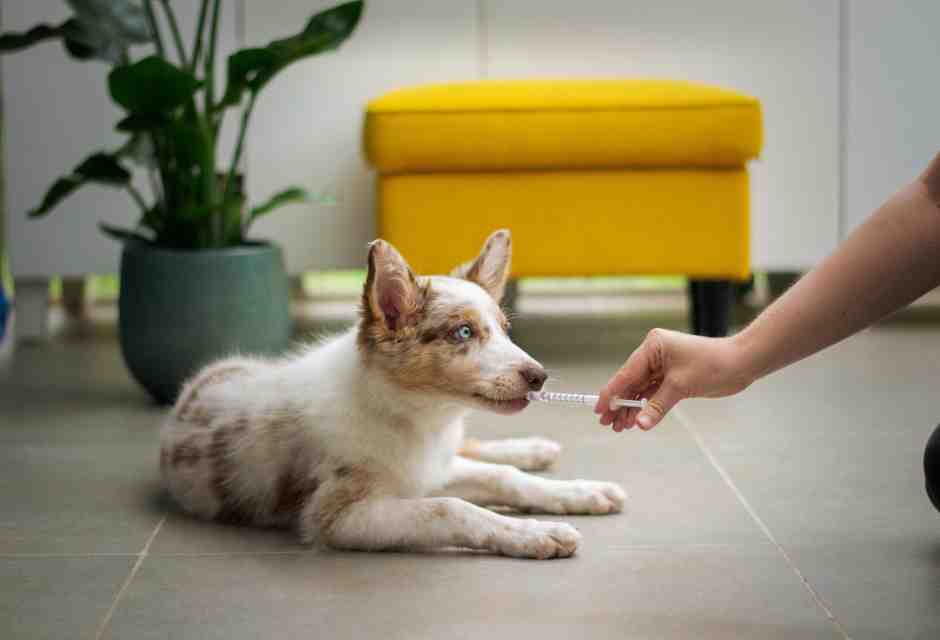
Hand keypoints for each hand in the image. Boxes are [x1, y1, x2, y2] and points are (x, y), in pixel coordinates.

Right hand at [594, 329, 752, 431]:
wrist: (742, 363)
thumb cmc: (713, 365)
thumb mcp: (681, 386)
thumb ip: (657, 406)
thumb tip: (640, 424)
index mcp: (652, 346)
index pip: (626, 373)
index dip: (611, 393)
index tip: (599, 409)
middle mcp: (654, 353)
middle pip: (630, 382)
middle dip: (620, 404)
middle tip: (608, 424)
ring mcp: (663, 364)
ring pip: (640, 389)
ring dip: (632, 408)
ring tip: (620, 427)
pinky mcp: (672, 375)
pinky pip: (652, 391)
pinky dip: (645, 406)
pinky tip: (637, 420)